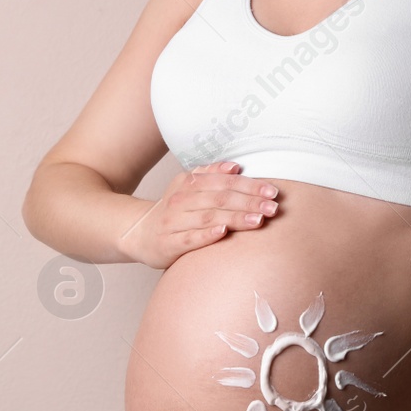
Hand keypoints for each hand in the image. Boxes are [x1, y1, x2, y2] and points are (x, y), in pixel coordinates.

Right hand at [118, 160, 278, 269]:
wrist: (137, 232)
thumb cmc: (173, 211)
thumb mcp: (187, 186)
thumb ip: (210, 174)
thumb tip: (235, 166)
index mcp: (189, 184)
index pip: (224, 182)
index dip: (250, 185)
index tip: (272, 191)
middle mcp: (181, 200)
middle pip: (220, 198)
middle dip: (249, 202)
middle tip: (273, 207)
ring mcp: (174, 222)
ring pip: (208, 217)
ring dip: (235, 217)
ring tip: (258, 220)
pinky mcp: (168, 243)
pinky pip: (189, 238)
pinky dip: (207, 235)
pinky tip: (223, 233)